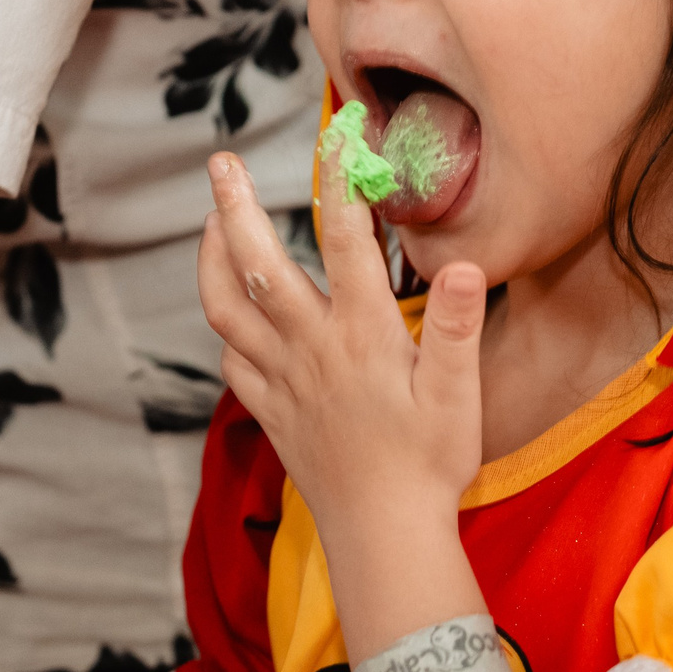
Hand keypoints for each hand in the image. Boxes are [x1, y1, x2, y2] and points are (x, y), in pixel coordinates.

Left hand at [196, 148, 484, 549]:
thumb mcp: (459, 395)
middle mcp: (311, 348)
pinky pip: (231, 358)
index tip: (337, 133)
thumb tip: (461, 265)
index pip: (346, 239)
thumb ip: (455, 327)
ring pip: (225, 307)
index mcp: (361, 334)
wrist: (383, 538)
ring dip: (211, 257)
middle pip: (257, 263)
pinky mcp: (271, 410)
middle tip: (221, 163)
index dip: (340, 179)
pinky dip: (225, 324)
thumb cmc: (430, 466)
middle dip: (234, 206)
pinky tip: (232, 308)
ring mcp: (283, 379)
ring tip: (212, 221)